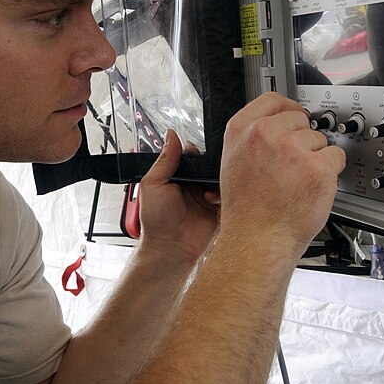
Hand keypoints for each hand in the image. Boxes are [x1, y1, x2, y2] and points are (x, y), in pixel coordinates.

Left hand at [136, 130, 220, 266]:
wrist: (169, 248)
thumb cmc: (156, 220)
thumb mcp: (154, 184)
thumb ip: (165, 160)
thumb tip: (171, 135)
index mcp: (179, 176)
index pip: (193, 155)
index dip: (197, 152)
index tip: (198, 153)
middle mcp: (195, 184)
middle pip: (210, 164)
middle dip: (212, 165)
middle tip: (208, 168)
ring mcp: (208, 195)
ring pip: (222, 177)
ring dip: (218, 178)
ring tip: (206, 187)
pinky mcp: (219, 208)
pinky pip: (229, 194)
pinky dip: (224, 193)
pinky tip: (211, 198)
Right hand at [217, 92, 345, 258]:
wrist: (257, 240)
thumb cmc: (247, 210)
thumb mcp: (233, 162)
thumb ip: (252, 138)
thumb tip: (278, 125)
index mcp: (242, 130)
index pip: (274, 100)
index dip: (289, 108)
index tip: (297, 116)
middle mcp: (265, 135)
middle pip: (301, 120)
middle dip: (303, 140)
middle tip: (292, 168)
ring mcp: (293, 150)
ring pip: (320, 140)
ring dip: (316, 158)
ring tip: (297, 183)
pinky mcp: (317, 168)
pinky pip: (336, 157)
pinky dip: (330, 172)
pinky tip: (312, 188)